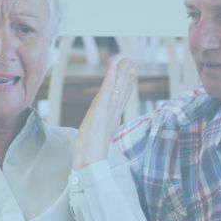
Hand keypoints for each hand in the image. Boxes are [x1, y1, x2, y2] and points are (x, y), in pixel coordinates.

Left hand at [72, 55, 135, 169]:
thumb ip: (98, 138)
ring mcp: (109, 108)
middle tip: (131, 63)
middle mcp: (113, 113)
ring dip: (122, 71)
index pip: (120, 101)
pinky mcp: (102, 105)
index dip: (126, 89)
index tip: (131, 78)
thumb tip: (98, 141)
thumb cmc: (89, 157)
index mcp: (111, 121)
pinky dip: (112, 73)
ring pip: (118, 86)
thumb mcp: (94, 143)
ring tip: (127, 59)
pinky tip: (115, 62)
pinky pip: (108, 85)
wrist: (90, 161)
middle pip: (122, 91)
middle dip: (127, 77)